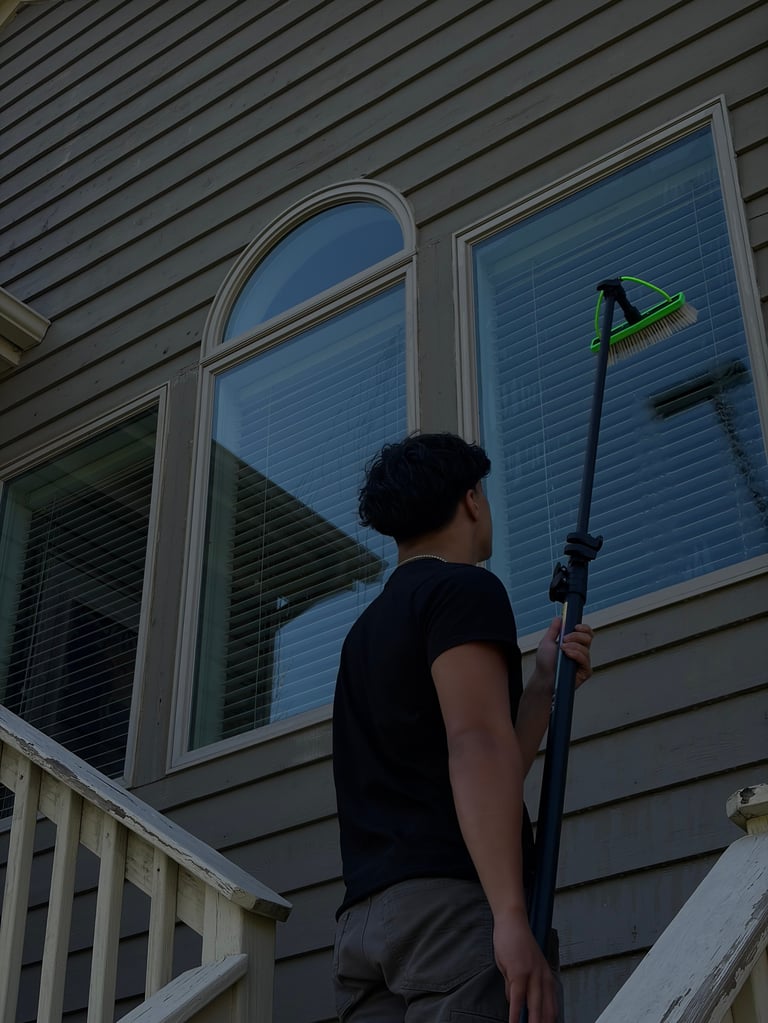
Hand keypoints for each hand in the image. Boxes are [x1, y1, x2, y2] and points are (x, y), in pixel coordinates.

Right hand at [493, 907, 556, 1022]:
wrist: (513, 921)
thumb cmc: (516, 942)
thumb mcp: (520, 967)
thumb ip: (518, 985)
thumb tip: (514, 1002)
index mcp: (547, 978)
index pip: (552, 1008)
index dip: (549, 1022)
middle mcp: (543, 979)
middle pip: (546, 1012)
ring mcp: (532, 976)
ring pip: (534, 1008)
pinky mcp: (519, 973)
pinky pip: (518, 999)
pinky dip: (516, 1014)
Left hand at [535, 618, 593, 688]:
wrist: (543, 678)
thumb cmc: (545, 664)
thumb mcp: (547, 642)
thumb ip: (553, 630)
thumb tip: (559, 618)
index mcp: (574, 644)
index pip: (586, 633)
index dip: (584, 628)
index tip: (575, 626)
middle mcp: (580, 652)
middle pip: (588, 638)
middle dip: (576, 636)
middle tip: (564, 639)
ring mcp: (583, 662)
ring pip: (586, 648)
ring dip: (573, 646)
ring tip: (562, 649)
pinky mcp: (585, 672)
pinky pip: (585, 660)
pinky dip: (576, 655)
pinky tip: (567, 655)